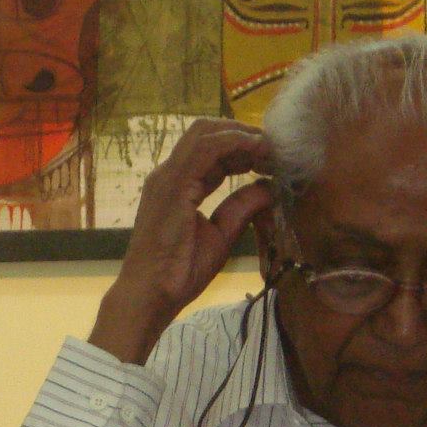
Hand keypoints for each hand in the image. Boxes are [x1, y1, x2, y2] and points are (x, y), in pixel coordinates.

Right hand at [87, 118, 274, 364]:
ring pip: (207, 132)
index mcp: (177, 186)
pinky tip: (260, 151)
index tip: (272, 158)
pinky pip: (207, 148)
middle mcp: (168, 175)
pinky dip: (237, 142)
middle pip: (207, 132)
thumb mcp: (221, 235)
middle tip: (275, 148)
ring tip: (271, 148)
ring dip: (243, 134)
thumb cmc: (177, 273)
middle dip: (243, 133)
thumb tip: (268, 188)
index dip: (243, 149)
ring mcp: (168, 177)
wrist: (151, 295)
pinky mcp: (174, 184)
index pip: (211, 152)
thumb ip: (241, 209)